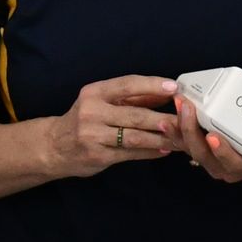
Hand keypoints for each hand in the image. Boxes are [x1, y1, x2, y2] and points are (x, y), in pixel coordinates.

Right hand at [46, 76, 180, 177]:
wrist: (54, 146)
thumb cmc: (85, 119)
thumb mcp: (102, 101)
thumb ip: (133, 98)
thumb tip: (166, 92)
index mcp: (95, 92)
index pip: (127, 85)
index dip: (152, 85)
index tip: (173, 88)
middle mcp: (92, 112)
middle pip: (135, 114)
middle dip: (164, 117)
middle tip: (186, 119)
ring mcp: (93, 136)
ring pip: (135, 136)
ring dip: (161, 138)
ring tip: (180, 138)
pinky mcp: (98, 156)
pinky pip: (130, 153)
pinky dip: (149, 152)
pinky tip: (164, 150)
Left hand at [169, 95, 241, 182]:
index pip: (233, 164)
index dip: (223, 152)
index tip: (214, 137)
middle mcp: (225, 170)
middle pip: (205, 157)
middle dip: (193, 134)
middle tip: (187, 111)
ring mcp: (211, 163)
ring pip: (191, 151)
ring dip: (180, 132)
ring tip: (173, 112)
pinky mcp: (201, 153)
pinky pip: (185, 146)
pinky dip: (175, 134)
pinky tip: (166, 119)